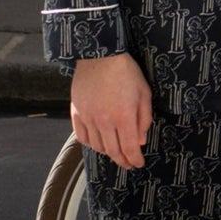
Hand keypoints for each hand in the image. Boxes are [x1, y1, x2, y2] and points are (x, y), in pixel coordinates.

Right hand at [70, 52, 152, 169]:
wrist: (99, 55)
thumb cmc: (126, 72)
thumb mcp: (144, 93)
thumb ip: (143, 119)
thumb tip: (140, 141)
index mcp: (124, 116)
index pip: (129, 148)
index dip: (134, 160)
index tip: (138, 164)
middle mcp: (104, 120)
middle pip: (113, 151)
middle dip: (122, 161)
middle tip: (128, 164)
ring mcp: (88, 117)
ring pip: (97, 146)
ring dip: (108, 153)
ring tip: (115, 153)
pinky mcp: (76, 112)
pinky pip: (82, 136)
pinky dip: (90, 144)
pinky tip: (98, 143)